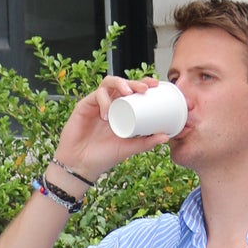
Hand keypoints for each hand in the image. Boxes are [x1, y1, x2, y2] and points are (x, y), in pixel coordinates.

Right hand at [54, 77, 173, 182]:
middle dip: (134, 82)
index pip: (133, 91)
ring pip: (108, 83)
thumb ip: (146, 143)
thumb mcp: (129, 148)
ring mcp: (97, 104)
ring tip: (128, 93)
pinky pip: (95, 96)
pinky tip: (107, 114)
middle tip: (144, 88)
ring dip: (119, 84)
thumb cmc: (103, 156)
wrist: (81, 166)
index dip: (143, 83)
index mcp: (121, 111)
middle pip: (122, 84)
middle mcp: (110, 104)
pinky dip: (104, 101)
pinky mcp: (84, 106)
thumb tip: (166, 137)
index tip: (155, 85)